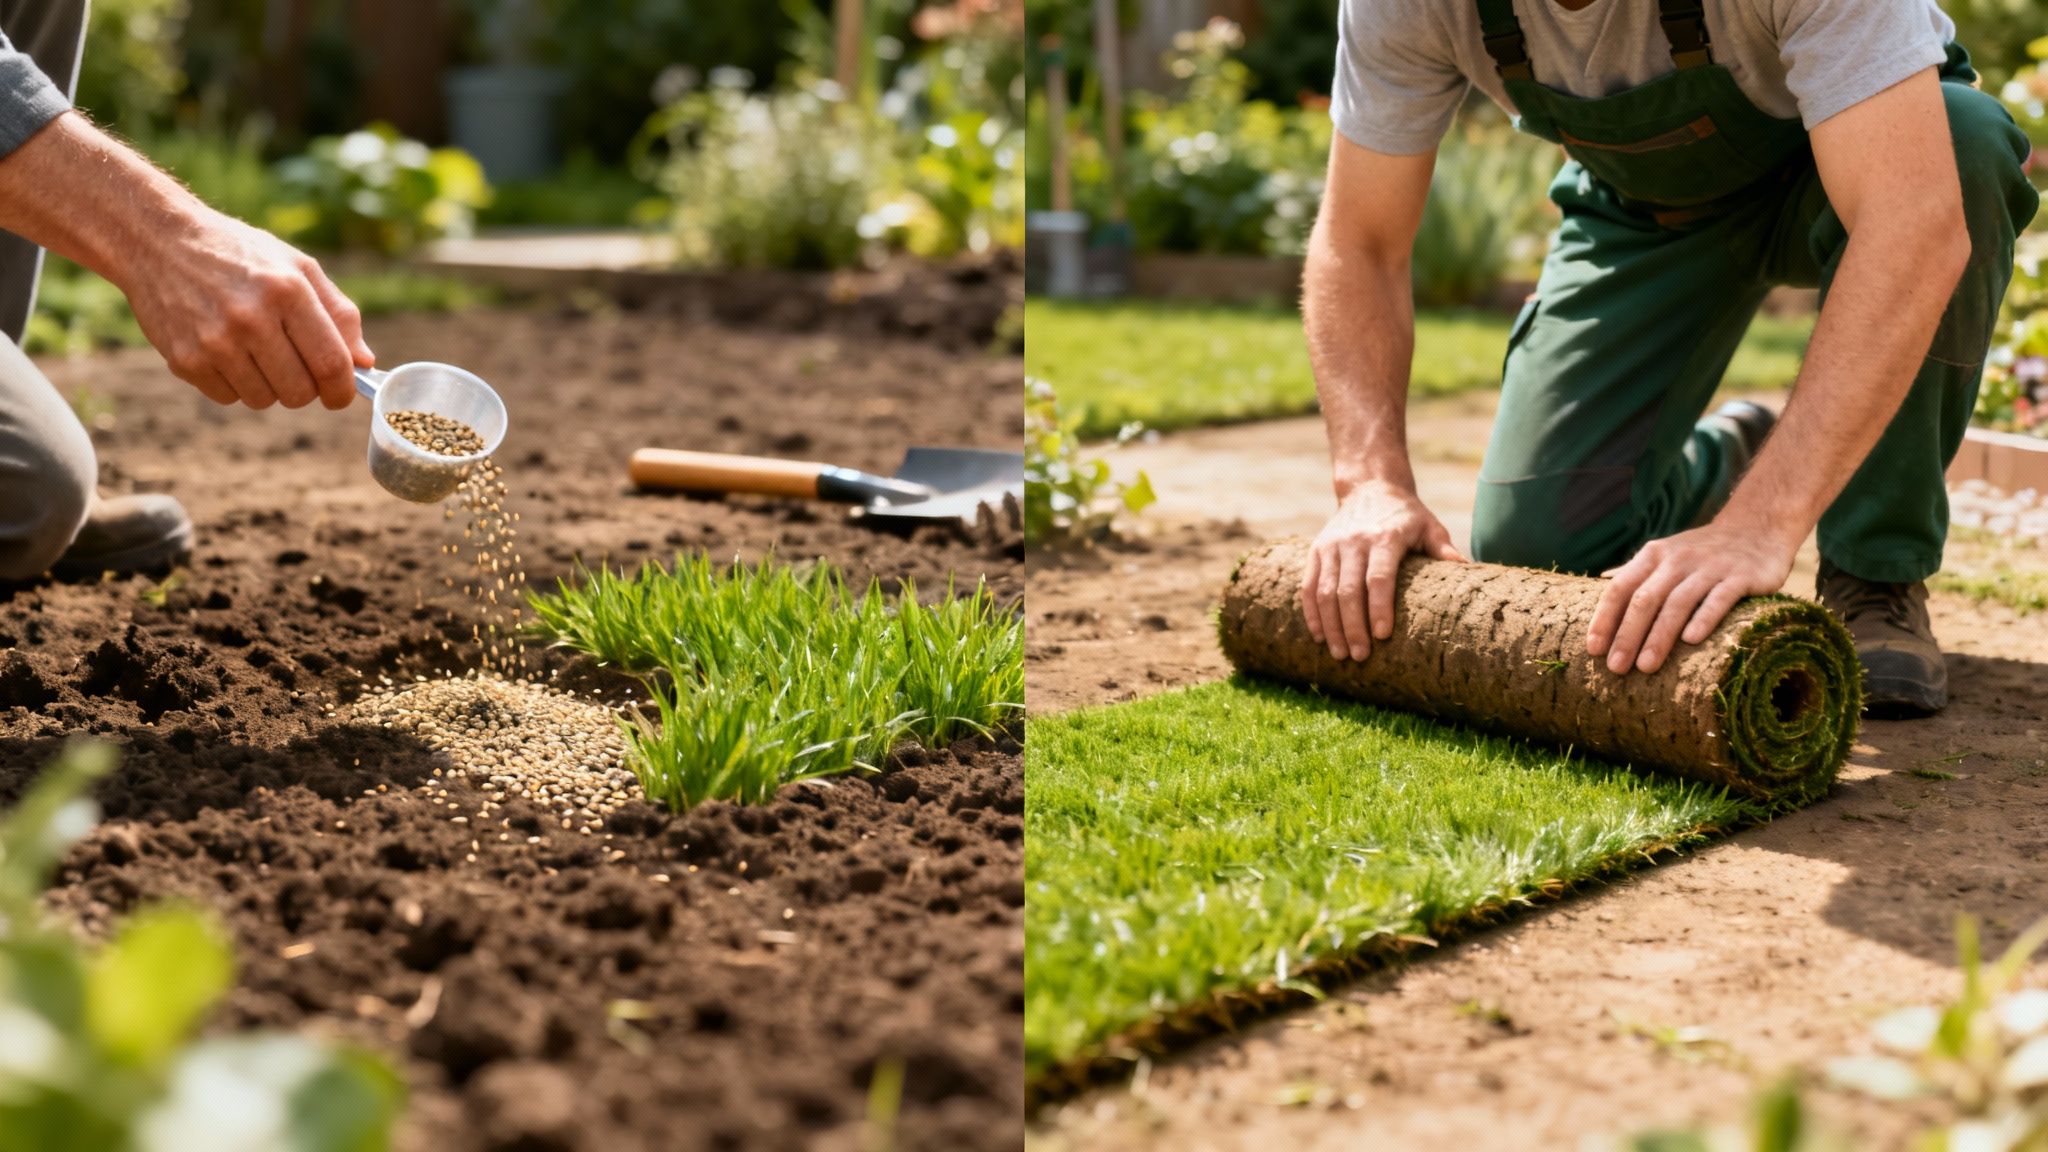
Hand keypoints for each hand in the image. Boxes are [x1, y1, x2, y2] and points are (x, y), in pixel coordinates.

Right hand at [118, 209, 371, 409]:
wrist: (157, 239)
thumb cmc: (239, 254)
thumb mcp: (297, 266)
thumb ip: (338, 313)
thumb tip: (365, 362)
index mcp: (287, 291)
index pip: (331, 364)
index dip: (343, 389)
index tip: (341, 394)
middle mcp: (251, 318)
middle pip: (300, 392)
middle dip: (306, 389)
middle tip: (296, 367)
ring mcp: (214, 341)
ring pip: (264, 400)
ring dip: (269, 387)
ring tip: (256, 351)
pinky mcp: (185, 359)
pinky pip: (228, 398)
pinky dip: (234, 384)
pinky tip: (225, 351)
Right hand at [1301, 479, 1465, 660]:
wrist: (1369, 488)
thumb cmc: (1406, 516)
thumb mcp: (1429, 526)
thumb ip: (1443, 549)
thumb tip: (1467, 569)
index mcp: (1385, 537)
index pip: (1379, 577)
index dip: (1379, 607)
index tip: (1382, 636)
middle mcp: (1354, 541)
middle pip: (1349, 590)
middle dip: (1353, 627)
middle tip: (1360, 657)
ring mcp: (1332, 546)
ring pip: (1325, 592)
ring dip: (1331, 626)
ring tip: (1340, 654)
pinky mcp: (1316, 551)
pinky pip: (1309, 586)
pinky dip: (1312, 614)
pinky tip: (1319, 636)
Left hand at [1587, 519, 1798, 674]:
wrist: (1757, 527)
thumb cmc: (1703, 550)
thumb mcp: (1666, 553)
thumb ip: (1636, 569)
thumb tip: (1600, 581)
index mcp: (1653, 556)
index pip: (1621, 588)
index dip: (1605, 618)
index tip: (1593, 649)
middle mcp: (1678, 559)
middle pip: (1645, 599)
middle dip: (1627, 635)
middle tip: (1616, 668)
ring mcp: (1710, 567)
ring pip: (1678, 602)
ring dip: (1659, 636)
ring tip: (1646, 666)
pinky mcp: (1741, 575)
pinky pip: (1719, 598)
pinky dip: (1704, 618)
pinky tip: (1691, 640)